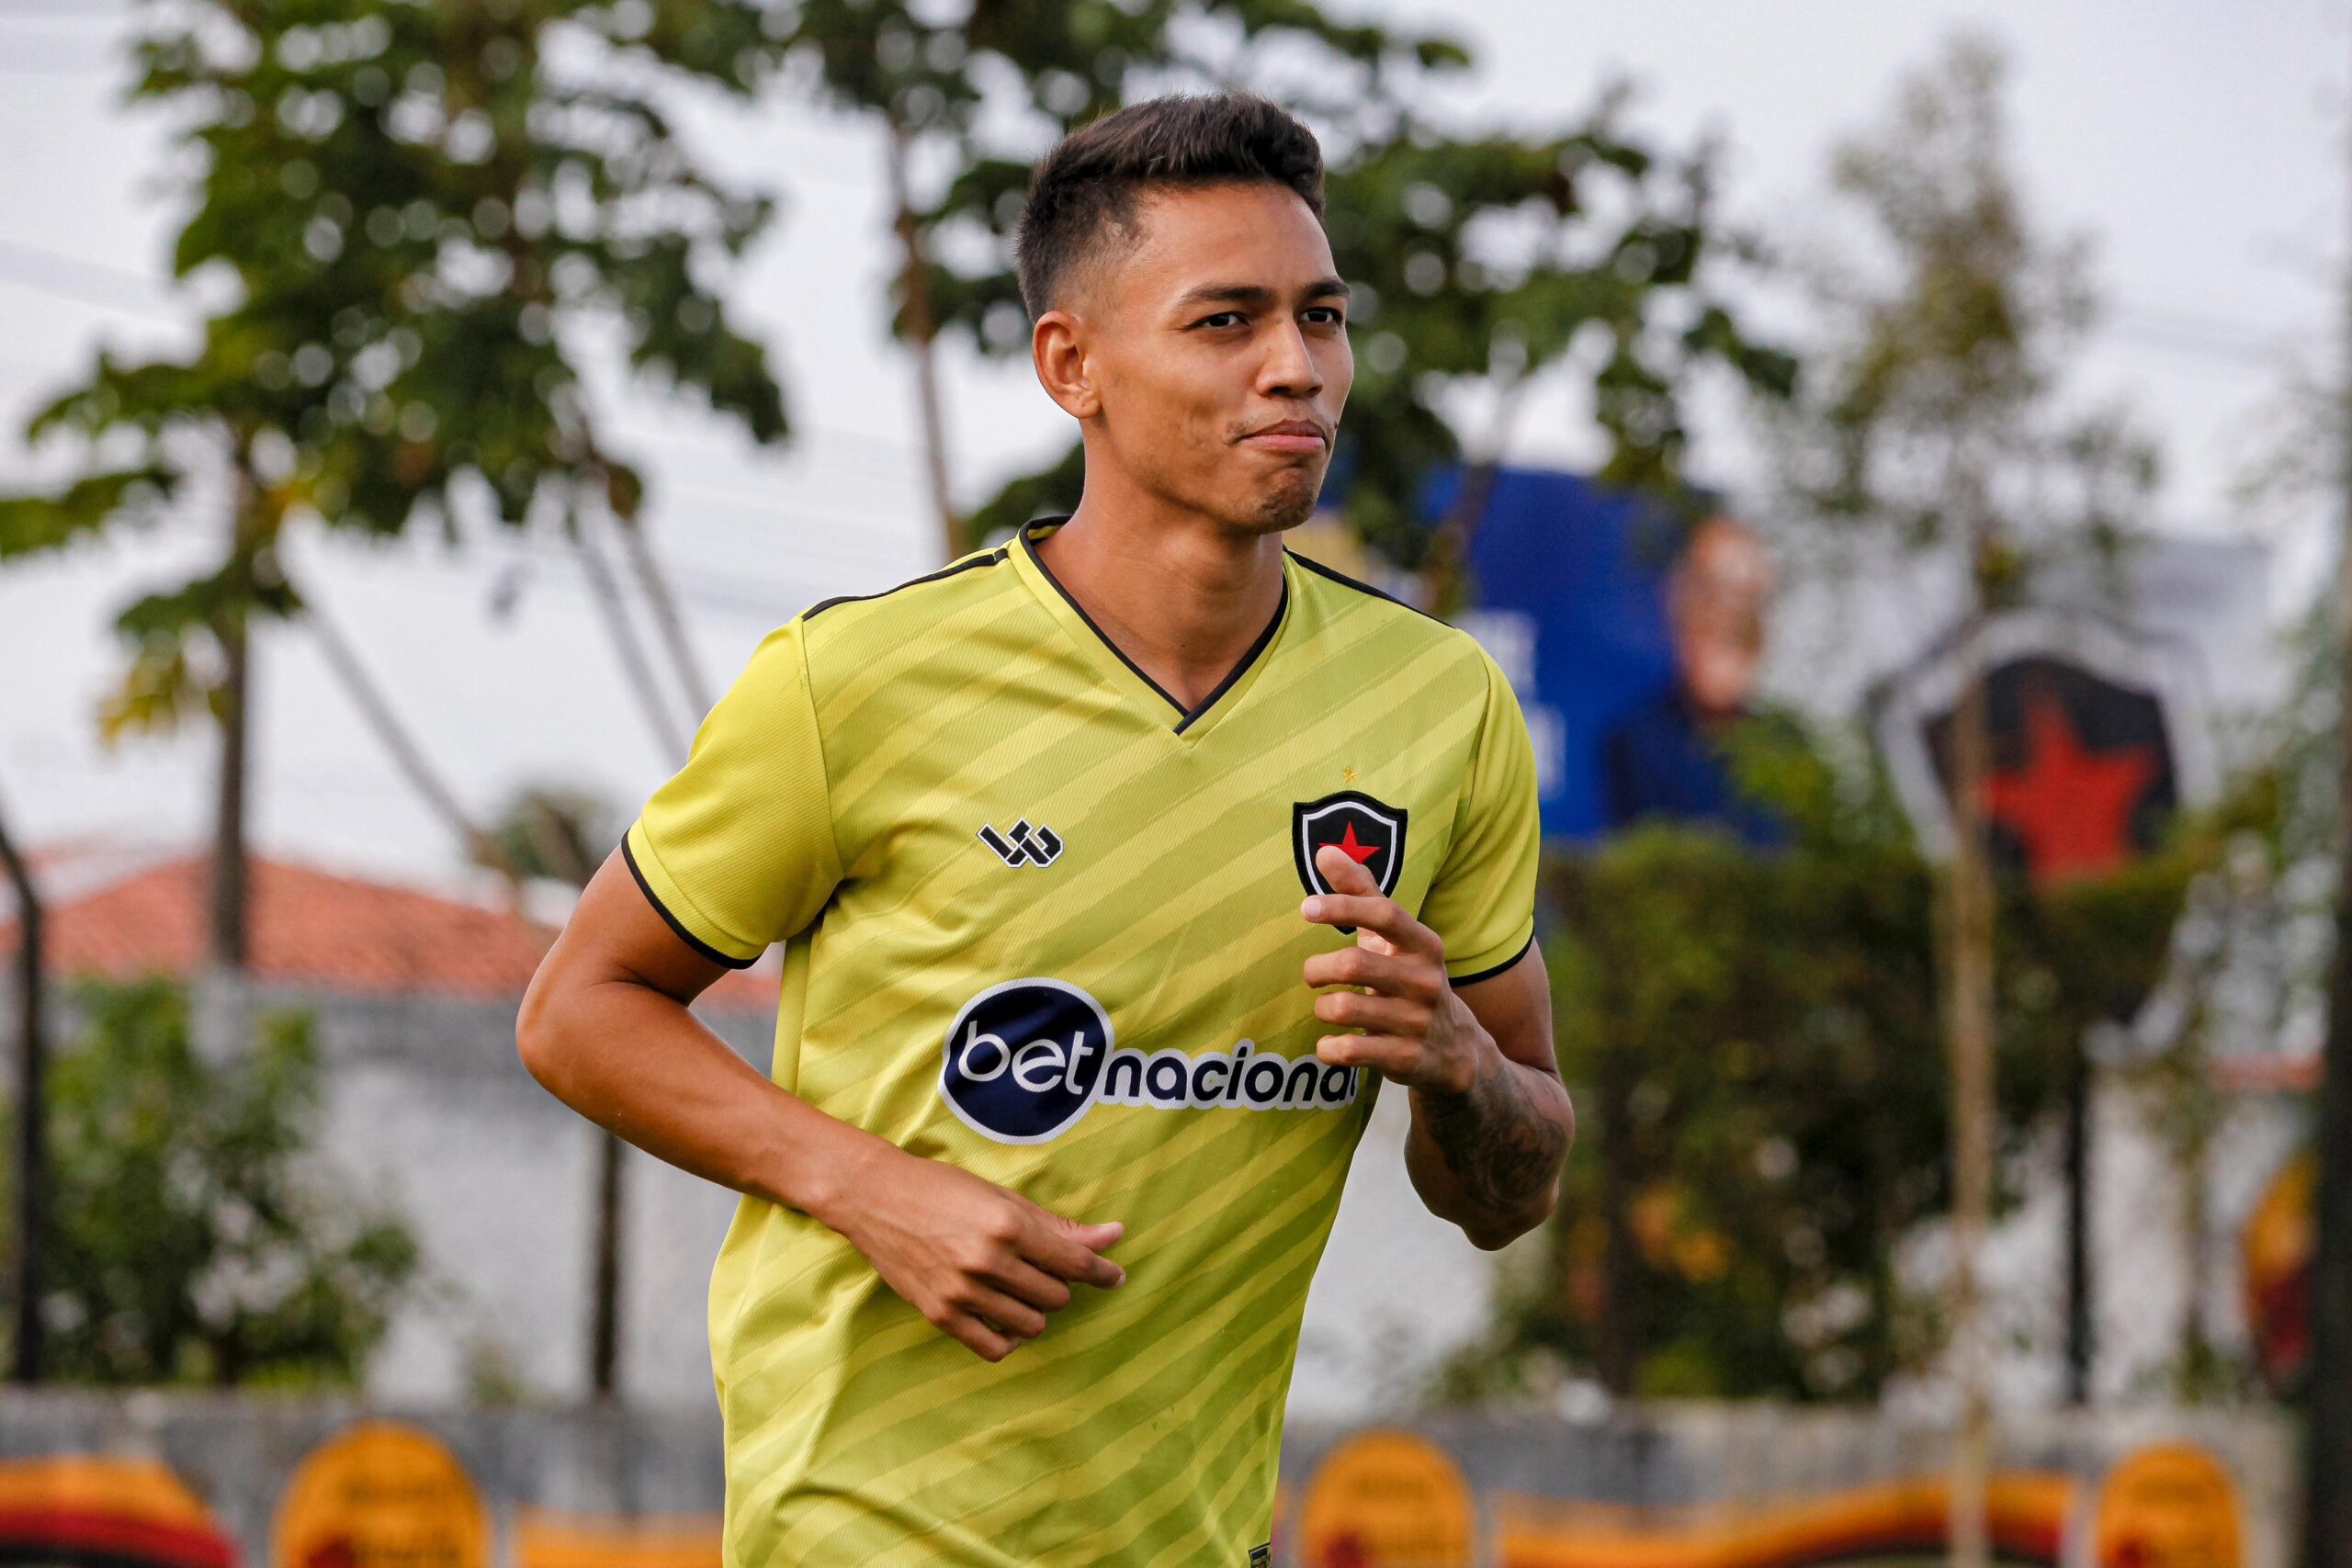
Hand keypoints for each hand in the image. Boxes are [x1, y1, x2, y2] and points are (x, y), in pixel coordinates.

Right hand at [828, 1143, 1124, 1361]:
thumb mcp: (1003, 1198)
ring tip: (1018, 1290)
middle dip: (1058, 1284)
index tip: (1114, 1275)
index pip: (1075, 1262)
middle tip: (1040, 1269)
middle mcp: (988, 1262)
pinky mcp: (940, 1315)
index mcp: (1008, 1225)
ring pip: (1032, 1324)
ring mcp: (962, 1292)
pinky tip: (1004, 1318)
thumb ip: (1057, 1225)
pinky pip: (994, 1348)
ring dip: (1036, 1310)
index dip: (1102, 1271)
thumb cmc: (942, 1189)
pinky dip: (1009, 1338)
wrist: (874, 1197)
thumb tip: (1113, 1237)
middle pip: (1056, 1296)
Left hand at [1299, 842, 1486, 1095]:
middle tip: (1312, 974)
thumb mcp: (1395, 939)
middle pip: (1355, 964)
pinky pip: (1350, 1050)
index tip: (1307, 908)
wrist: (1457, 1051)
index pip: (1385, 913)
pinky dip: (1328, 1047)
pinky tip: (1330, 1043)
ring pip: (1345, 1008)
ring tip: (1326, 1007)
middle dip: (1319, 969)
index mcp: (1423, 945)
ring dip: (1323, 1007)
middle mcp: (1425, 981)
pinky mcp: (1405, 1059)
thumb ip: (1362, 893)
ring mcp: (1417, 1022)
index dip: (1344, 906)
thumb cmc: (1411, 980)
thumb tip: (1325, 850)